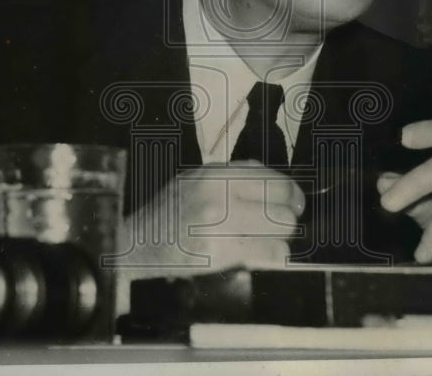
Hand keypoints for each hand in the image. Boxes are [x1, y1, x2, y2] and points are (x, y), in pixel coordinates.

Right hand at [113, 161, 304, 312]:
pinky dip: (272, 257)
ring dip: (280, 239)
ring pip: (280, 231)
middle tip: (281, 227)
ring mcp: (218, 225)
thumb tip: (272, 180)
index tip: (294, 203)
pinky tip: (261, 257)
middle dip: (287, 219)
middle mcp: (218, 195)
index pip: (273, 180)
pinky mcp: (217, 254)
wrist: (137, 246)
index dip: (291, 194)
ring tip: (267, 243)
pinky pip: (268, 255)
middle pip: (282, 206)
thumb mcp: (195, 180)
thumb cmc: (167, 214)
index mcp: (215, 174)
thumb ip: (232, 176)